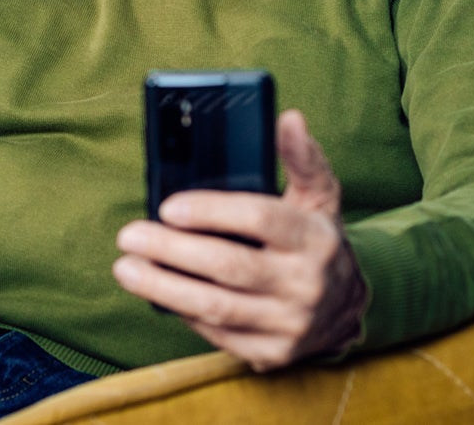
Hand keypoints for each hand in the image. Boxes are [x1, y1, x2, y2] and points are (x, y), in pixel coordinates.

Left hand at [114, 110, 367, 370]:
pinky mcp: (272, 353)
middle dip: (170, 250)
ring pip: (216, 307)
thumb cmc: (316, 240)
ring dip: (163, 287)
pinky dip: (182, 312)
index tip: (167, 206)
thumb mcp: (319, 196)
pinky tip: (158, 292)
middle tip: (129, 235)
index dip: (210, 211)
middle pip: (229, 266)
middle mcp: (306, 283)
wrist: (347, 309)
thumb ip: (301, 157)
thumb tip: (288, 118)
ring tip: (126, 268)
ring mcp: (289, 324)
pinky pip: (218, 333)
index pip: (260, 218)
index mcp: (315, 238)